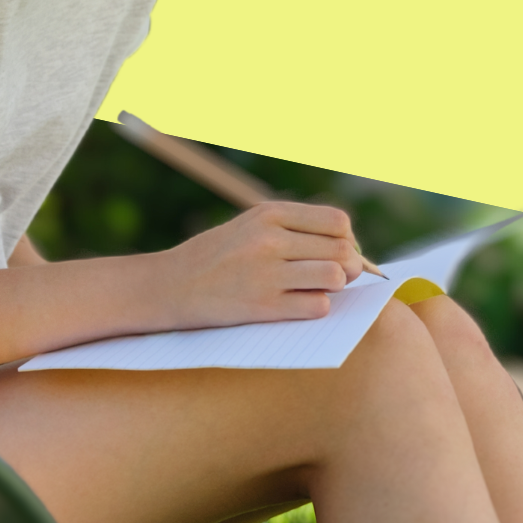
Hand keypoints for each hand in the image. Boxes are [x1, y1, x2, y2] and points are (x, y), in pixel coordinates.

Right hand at [154, 202, 364, 329]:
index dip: (348, 240)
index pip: (337, 222)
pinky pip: (317, 306)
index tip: (339, 254)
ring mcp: (265, 273)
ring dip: (335, 288)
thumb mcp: (251, 226)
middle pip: (342, 250)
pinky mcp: (262, 306)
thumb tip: (353, 251)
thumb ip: (295, 230)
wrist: (168, 286)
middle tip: (338, 277)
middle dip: (350, 267)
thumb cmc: (217, 257)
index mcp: (270, 214)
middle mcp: (269, 239)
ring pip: (336, 277)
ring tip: (318, 290)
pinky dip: (316, 308)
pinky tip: (300, 305)